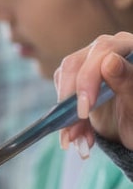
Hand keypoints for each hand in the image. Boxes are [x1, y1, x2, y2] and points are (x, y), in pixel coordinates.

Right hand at [56, 32, 132, 152]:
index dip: (88, 78)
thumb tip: (109, 60)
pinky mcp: (76, 78)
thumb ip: (127, 81)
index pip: (103, 51)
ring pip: (63, 80)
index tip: (83, 110)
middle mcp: (109, 50)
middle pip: (76, 64)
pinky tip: (79, 135)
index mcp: (130, 49)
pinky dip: (65, 119)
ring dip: (66, 114)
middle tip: (72, 131)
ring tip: (77, 139)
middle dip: (70, 100)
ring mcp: (90, 63)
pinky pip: (61, 94)